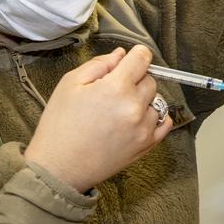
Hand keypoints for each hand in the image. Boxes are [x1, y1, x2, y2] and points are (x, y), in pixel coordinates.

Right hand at [24, 46, 172, 192]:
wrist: (58, 169)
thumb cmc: (59, 126)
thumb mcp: (70, 84)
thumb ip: (99, 64)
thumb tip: (121, 55)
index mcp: (116, 87)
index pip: (142, 58)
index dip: (136, 54)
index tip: (132, 58)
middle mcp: (135, 106)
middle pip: (150, 79)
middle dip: (135, 79)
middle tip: (113, 90)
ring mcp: (143, 127)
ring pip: (156, 100)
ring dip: (143, 99)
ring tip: (119, 109)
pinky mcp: (147, 145)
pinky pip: (165, 122)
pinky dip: (155, 116)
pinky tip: (137, 118)